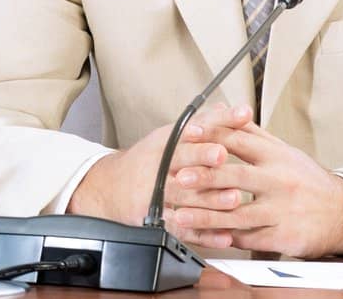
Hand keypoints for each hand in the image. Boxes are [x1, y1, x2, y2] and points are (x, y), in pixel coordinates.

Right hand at [68, 105, 250, 225]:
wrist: (109, 189)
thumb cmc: (147, 161)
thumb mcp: (167, 138)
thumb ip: (200, 124)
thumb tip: (227, 107)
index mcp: (163, 143)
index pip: (185, 130)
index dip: (203, 128)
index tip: (215, 122)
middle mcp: (157, 166)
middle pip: (180, 160)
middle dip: (201, 156)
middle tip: (222, 155)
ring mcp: (154, 194)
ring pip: (183, 196)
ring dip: (210, 198)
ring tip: (233, 198)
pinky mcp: (156, 221)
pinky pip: (183, 229)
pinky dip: (204, 235)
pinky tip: (224, 236)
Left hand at [166, 115, 342, 256]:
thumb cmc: (307, 180)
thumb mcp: (283, 151)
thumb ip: (252, 133)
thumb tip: (224, 109)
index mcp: (276, 156)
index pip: (239, 141)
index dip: (211, 137)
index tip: (186, 135)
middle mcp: (279, 181)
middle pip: (237, 176)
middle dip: (205, 176)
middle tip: (178, 176)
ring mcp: (282, 211)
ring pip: (239, 213)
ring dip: (207, 214)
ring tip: (180, 214)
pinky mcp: (284, 237)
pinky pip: (249, 239)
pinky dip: (224, 238)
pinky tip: (204, 237)